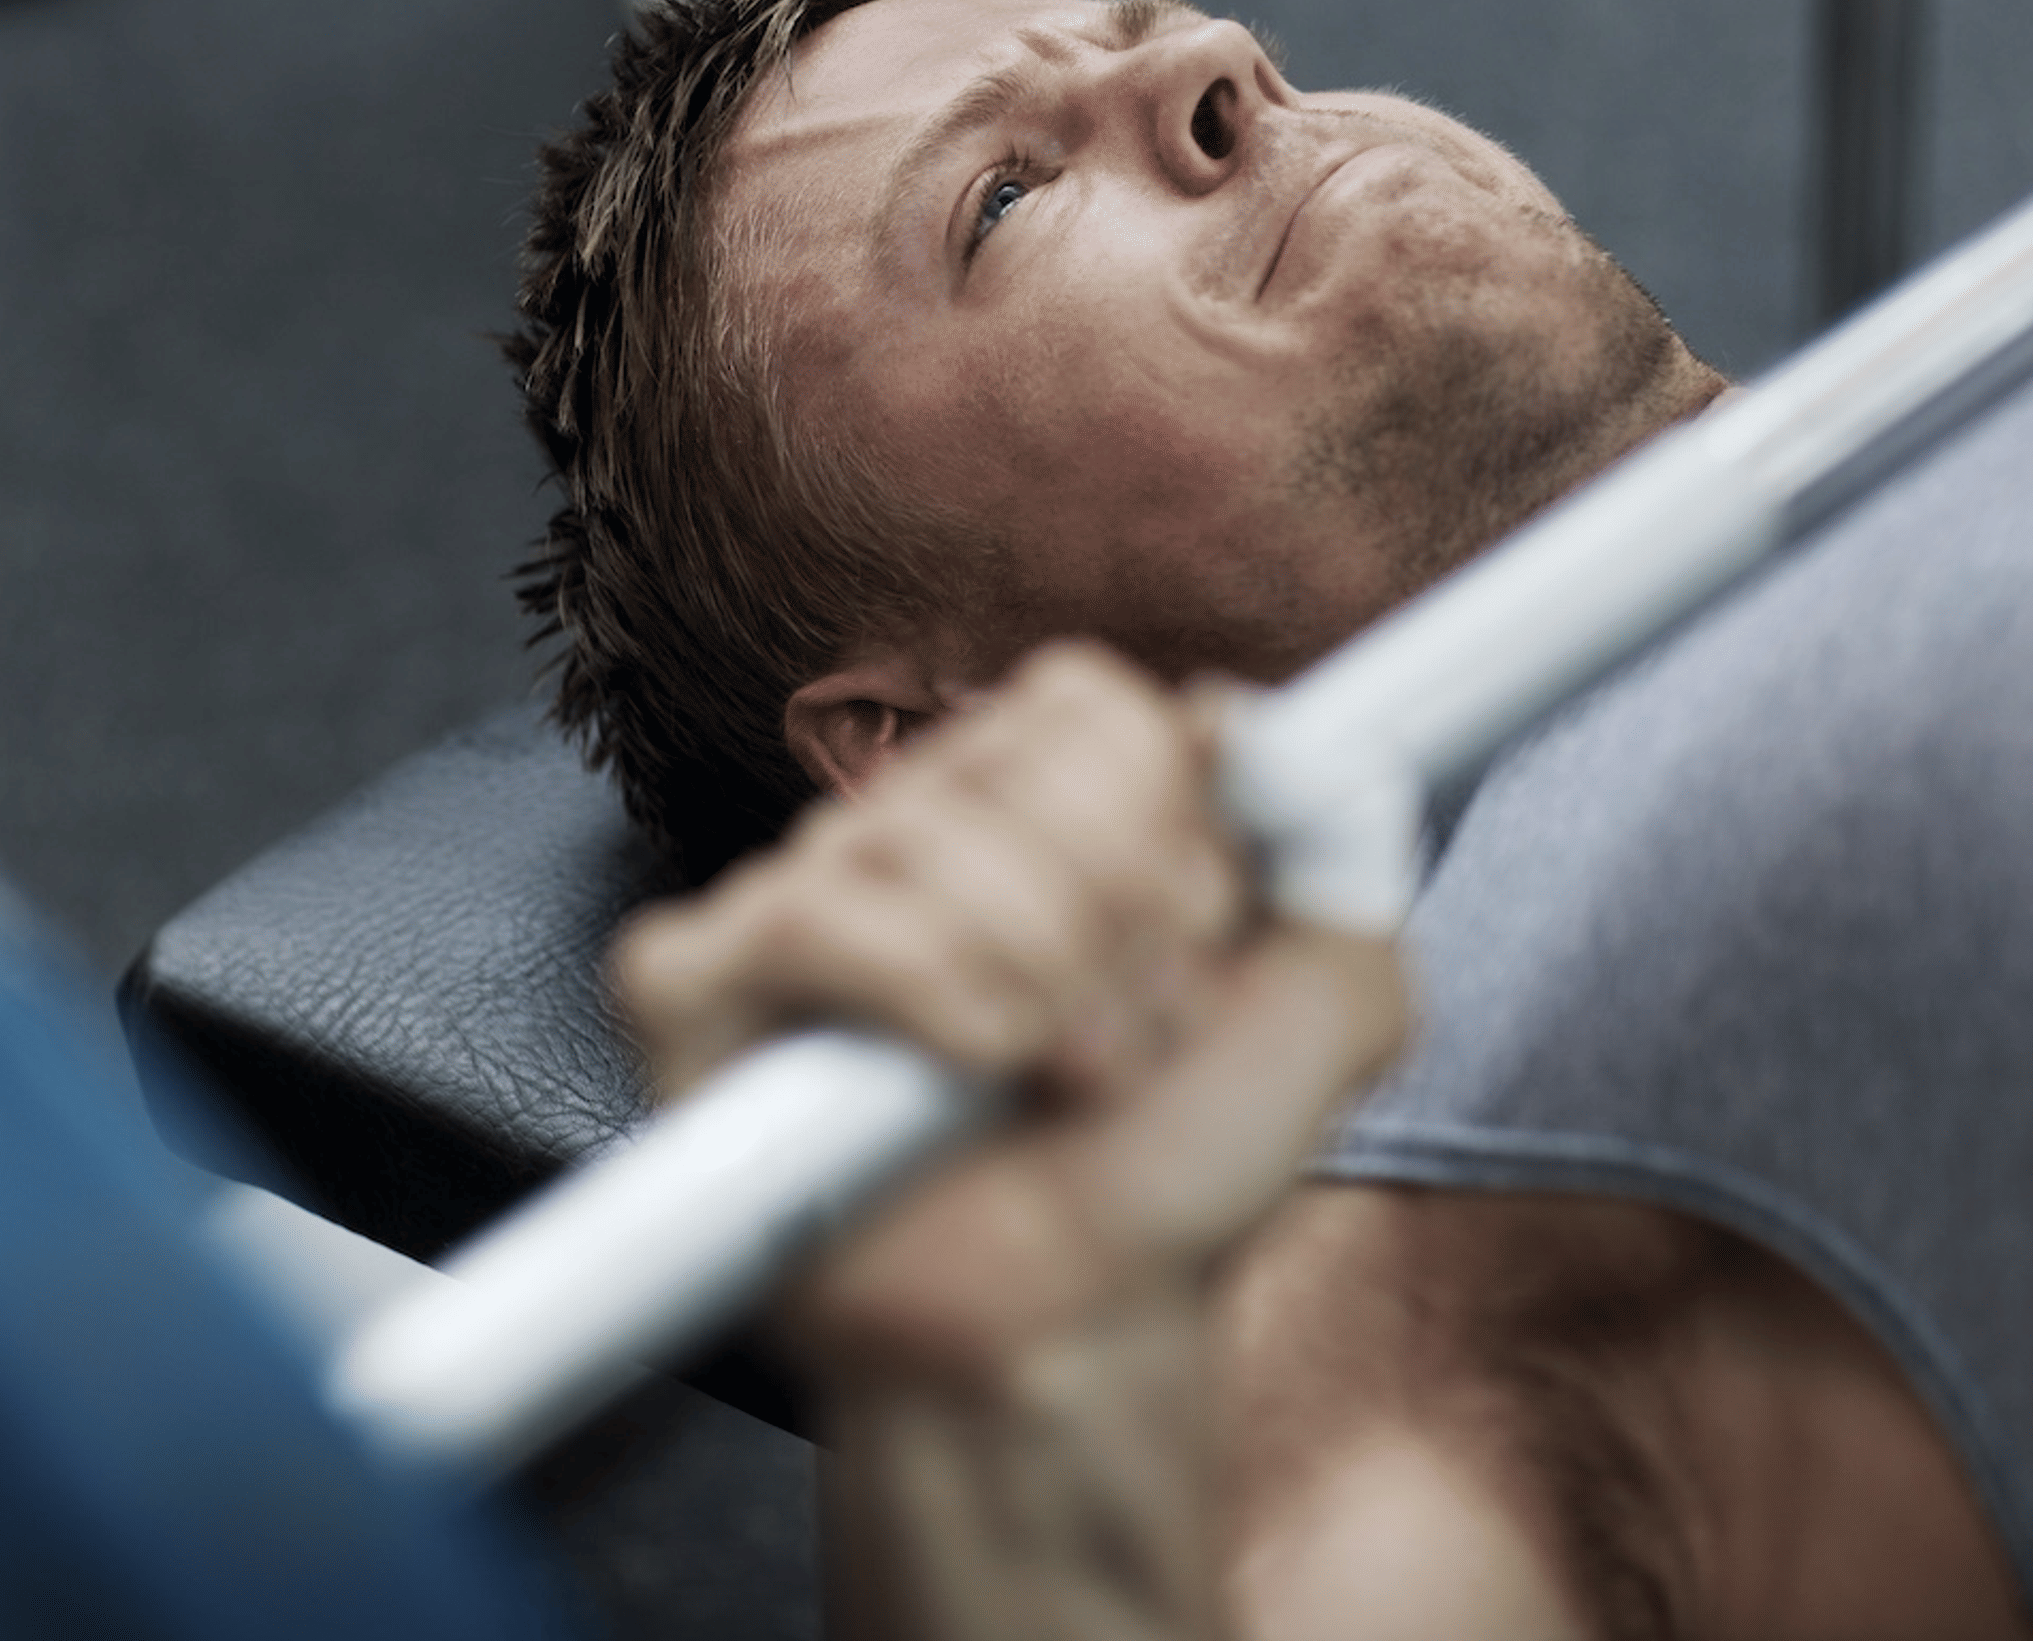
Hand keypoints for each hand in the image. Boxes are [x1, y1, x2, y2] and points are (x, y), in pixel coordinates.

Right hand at [610, 641, 1407, 1394]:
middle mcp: (908, 826)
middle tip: (1126, 1039)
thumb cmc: (1168, 1170)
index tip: (1192, 947)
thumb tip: (1238, 712)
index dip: (1163, 829)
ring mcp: (797, 897)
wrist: (1075, 1327)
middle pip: (1008, 760)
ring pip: (918, 835)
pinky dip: (916, 995)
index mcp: (1034, 798)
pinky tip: (960, 1073)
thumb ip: (1334, 840)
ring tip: (1054, 1078)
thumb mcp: (1331, 1006)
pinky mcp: (697, 982)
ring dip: (1033, 982)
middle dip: (1110, 923)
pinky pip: (805, 915)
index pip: (1085, 706)